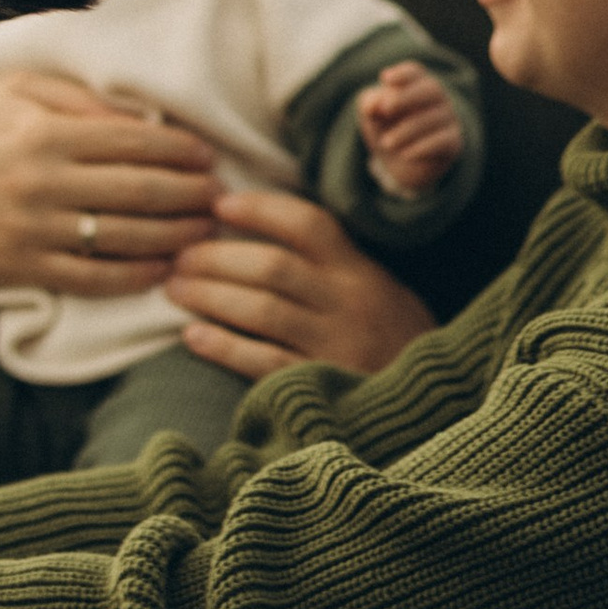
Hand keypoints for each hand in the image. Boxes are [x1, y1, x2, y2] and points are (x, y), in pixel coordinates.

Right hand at [0, 68, 221, 296]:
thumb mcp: (20, 94)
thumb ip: (81, 101)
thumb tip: (143, 121)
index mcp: (45, 134)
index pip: (132, 141)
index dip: (179, 150)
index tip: (207, 156)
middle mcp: (42, 182)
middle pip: (138, 191)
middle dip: (189, 194)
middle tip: (220, 197)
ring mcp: (34, 231)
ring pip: (123, 237)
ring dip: (175, 236)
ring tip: (205, 232)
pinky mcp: (25, 271)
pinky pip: (93, 279)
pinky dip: (134, 277)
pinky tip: (163, 269)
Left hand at [166, 185, 435, 381]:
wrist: (433, 404)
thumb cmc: (391, 336)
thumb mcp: (376, 288)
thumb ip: (330, 261)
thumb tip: (257, 224)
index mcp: (360, 271)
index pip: (308, 224)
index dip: (260, 210)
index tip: (219, 203)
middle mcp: (350, 303)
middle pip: (273, 268)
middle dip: (217, 258)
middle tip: (179, 254)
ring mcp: (335, 347)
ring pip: (264, 311)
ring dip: (211, 296)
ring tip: (174, 288)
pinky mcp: (321, 387)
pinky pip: (264, 362)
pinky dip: (224, 346)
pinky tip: (192, 336)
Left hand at [355, 60, 464, 198]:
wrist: (401, 162)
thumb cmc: (387, 126)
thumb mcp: (373, 114)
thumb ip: (371, 104)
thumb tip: (373, 106)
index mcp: (417, 83)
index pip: (414, 72)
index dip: (402, 74)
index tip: (385, 79)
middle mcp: (438, 97)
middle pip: (430, 89)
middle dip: (406, 97)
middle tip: (386, 108)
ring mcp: (448, 118)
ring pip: (432, 119)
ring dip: (406, 131)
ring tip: (386, 143)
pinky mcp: (453, 141)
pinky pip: (443, 141)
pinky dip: (423, 147)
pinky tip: (405, 154)